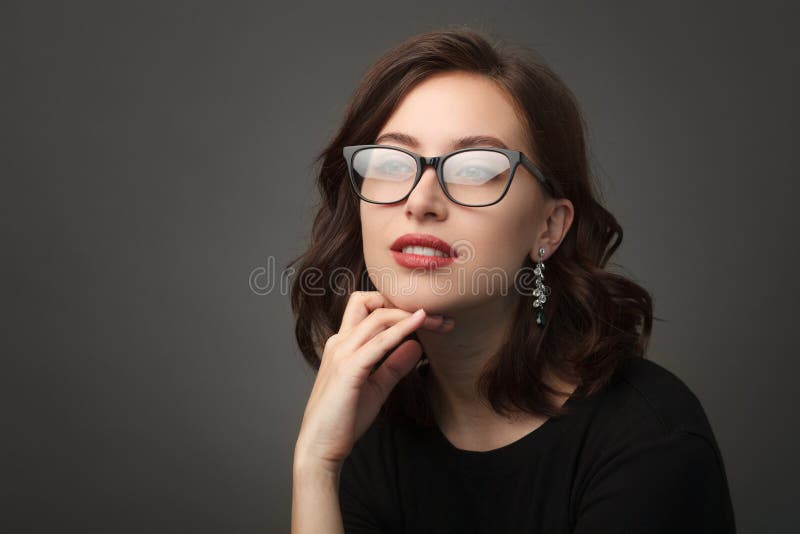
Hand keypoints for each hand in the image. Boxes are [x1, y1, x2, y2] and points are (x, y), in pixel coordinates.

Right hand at [294, 291, 452, 471]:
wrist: (320, 446)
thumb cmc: (344, 419)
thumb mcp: (377, 387)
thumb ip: (394, 365)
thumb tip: (417, 346)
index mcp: (343, 344)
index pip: (366, 306)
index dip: (395, 305)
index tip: (426, 316)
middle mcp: (340, 342)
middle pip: (372, 304)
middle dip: (406, 305)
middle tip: (440, 317)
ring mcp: (343, 353)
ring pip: (378, 318)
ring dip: (411, 316)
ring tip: (438, 321)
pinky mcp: (349, 369)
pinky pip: (379, 342)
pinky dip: (402, 329)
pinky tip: (420, 323)